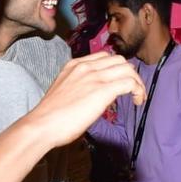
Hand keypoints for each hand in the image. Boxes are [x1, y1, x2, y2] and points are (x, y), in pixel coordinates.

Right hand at [27, 53, 145, 148]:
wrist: (42, 125)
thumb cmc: (50, 116)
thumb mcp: (64, 92)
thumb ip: (79, 88)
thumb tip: (93, 96)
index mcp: (74, 65)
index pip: (103, 57)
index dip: (116, 68)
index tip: (119, 82)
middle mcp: (85, 67)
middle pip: (119, 60)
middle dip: (130, 74)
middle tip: (132, 90)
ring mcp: (94, 77)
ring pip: (127, 69)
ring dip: (137, 82)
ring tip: (138, 96)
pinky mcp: (103, 90)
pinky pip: (129, 83)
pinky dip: (138, 90)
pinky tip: (137, 101)